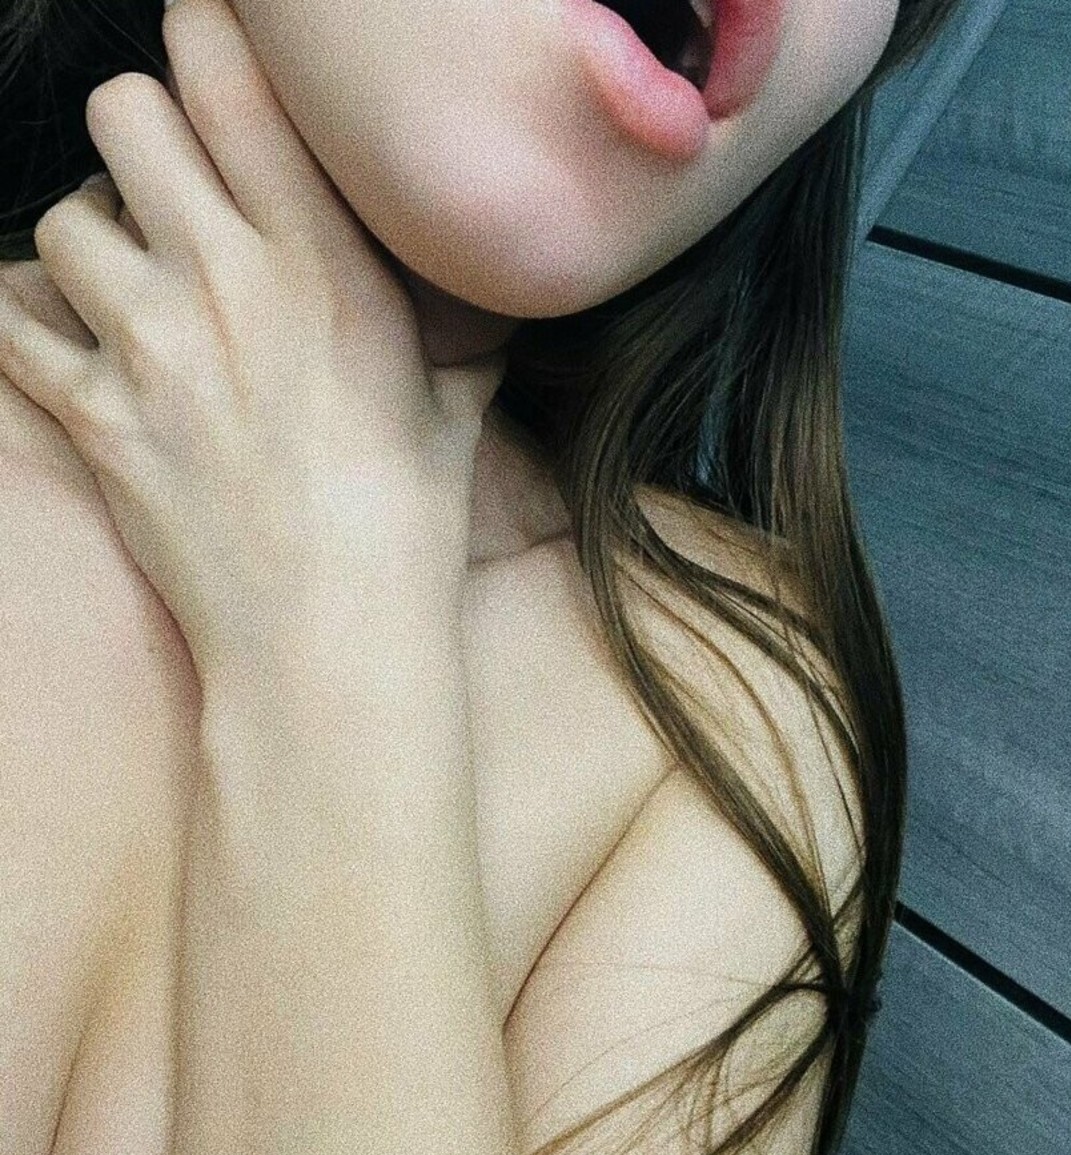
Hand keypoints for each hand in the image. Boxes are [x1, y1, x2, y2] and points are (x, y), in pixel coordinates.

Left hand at [0, 0, 505, 679]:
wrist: (329, 638)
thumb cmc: (407, 527)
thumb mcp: (454, 412)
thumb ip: (456, 337)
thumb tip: (484, 309)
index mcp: (324, 265)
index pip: (230, 80)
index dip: (206, 32)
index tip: (209, 39)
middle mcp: (225, 284)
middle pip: (126, 118)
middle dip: (143, 136)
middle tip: (171, 186)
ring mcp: (148, 351)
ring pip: (65, 219)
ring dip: (92, 237)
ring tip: (127, 282)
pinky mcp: (97, 420)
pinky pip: (14, 326)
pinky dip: (28, 321)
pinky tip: (66, 336)